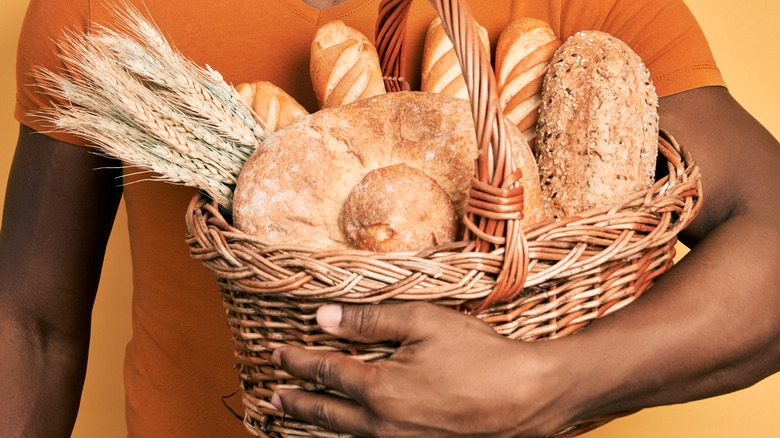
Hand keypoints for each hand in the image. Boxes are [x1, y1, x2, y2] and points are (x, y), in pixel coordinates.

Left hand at [272, 302, 570, 436]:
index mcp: (380, 389)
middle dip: (296, 402)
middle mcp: (383, 425)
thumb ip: (370, 320)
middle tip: (274, 397)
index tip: (278, 356)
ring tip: (297, 420)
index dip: (298, 362)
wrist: (529, 397)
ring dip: (315, 428)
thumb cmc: (480, 356)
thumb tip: (323, 317)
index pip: (325, 373)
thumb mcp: (424, 322)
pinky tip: (347, 435)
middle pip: (325, 414)